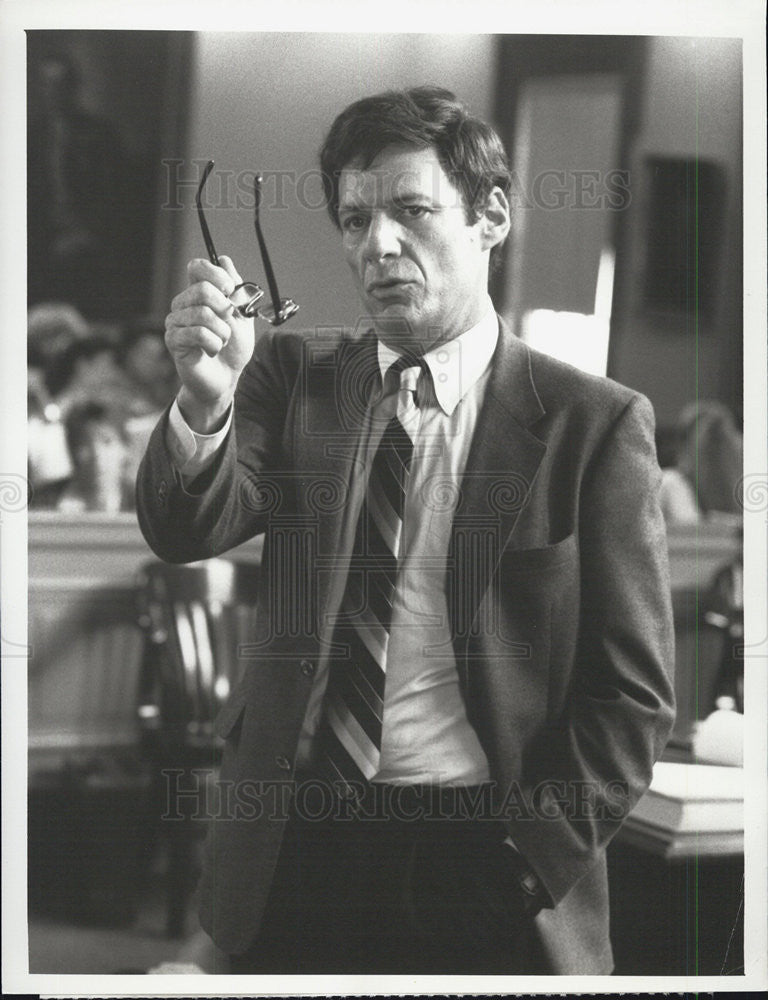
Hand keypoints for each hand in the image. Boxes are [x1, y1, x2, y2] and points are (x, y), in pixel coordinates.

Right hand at [164, 256, 254, 431]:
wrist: (226, 378)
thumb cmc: (233, 348)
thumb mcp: (242, 315)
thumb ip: (236, 289)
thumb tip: (224, 260)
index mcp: (198, 293)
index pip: (197, 267)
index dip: (216, 274)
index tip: (231, 290)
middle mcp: (183, 303)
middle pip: (202, 290)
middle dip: (224, 308)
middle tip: (228, 325)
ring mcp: (175, 321)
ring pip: (202, 314)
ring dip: (222, 331)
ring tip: (222, 341)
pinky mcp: (174, 340)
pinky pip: (198, 333)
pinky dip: (214, 343)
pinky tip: (213, 350)